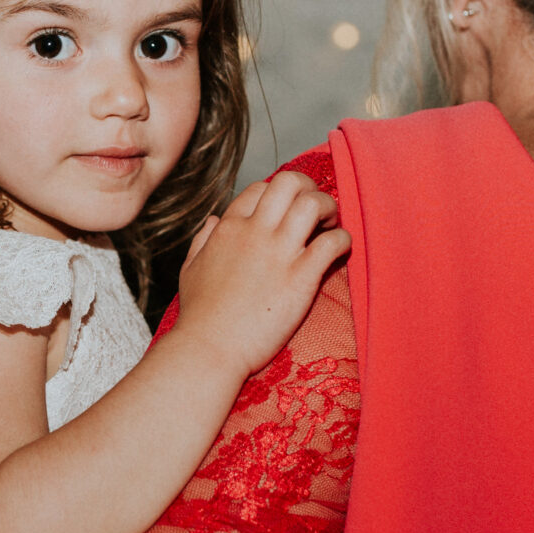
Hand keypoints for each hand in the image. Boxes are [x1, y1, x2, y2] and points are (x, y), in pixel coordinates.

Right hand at [169, 171, 351, 379]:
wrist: (210, 349)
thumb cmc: (200, 316)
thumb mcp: (190, 269)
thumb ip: (202, 240)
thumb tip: (213, 221)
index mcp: (228, 228)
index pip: (260, 188)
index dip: (280, 193)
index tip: (289, 210)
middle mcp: (255, 232)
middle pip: (290, 183)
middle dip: (310, 188)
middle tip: (317, 209)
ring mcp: (279, 253)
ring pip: (313, 203)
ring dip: (329, 208)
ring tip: (331, 225)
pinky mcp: (301, 277)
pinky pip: (332, 242)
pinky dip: (343, 240)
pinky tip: (341, 251)